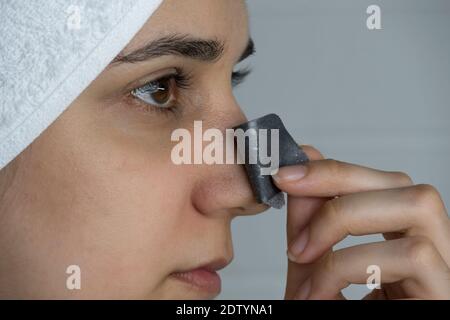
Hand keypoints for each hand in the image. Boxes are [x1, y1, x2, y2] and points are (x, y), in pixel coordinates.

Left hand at [275, 145, 449, 299]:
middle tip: (287, 192)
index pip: (383, 183)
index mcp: (402, 241)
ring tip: (300, 255)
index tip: (286, 172)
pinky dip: (349, 265)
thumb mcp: (313, 268)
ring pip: (417, 205)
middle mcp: (434, 251)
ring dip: (341, 221)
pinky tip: (318, 294)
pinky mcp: (446, 294)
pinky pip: (412, 255)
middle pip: (407, 184)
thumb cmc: (333, 316)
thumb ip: (309, 224)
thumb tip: (301, 171)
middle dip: (338, 180)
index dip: (335, 169)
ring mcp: (447, 273)